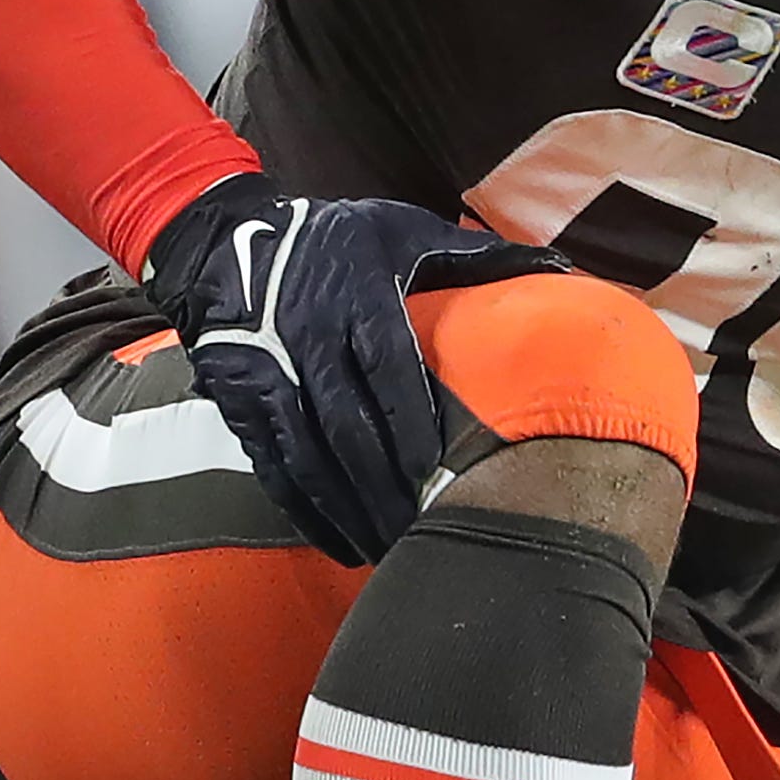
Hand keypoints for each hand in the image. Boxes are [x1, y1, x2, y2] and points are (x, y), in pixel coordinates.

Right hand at [142, 177, 560, 566]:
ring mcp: (267, 374)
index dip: (409, 422)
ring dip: (350, 509)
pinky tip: (343, 543)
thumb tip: (557, 265)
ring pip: (310, 456)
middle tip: (424, 532)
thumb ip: (474, 254)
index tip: (436, 471)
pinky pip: (274, 467)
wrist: (222, 243)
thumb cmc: (331, 237)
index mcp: (354, 293)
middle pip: (348, 424)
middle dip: (385, 485)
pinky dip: (307, 512)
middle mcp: (306, 337)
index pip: (385, 365)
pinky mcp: (239, 403)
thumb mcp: (400, 228)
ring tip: (391, 551)